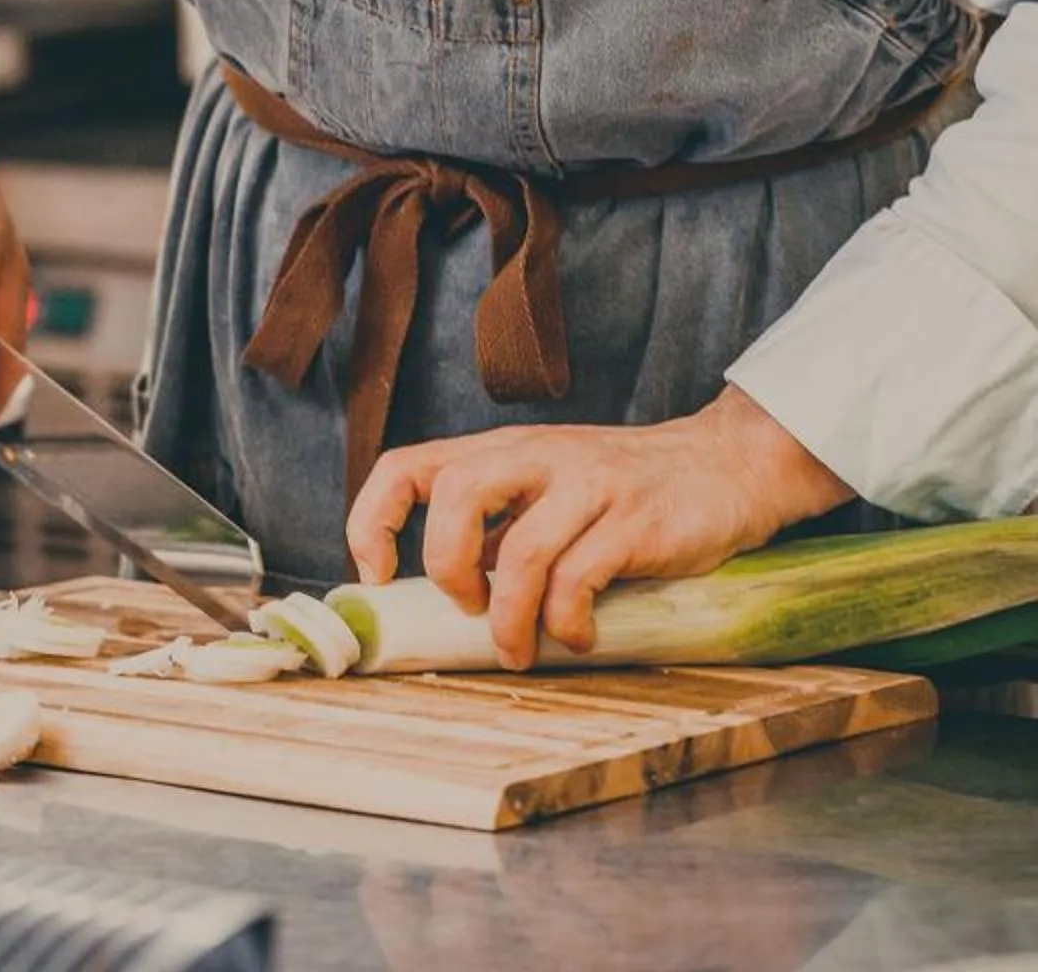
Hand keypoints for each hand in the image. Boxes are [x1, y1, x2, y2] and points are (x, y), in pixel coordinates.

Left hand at [345, 386, 853, 667]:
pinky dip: (566, 621)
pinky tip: (575, 637)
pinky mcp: (636, 521)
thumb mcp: (546, 488)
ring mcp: (588, 485)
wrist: (727, 464)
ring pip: (521, 552)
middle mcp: (536, 457)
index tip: (378, 575)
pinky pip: (581, 578)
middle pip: (454, 495)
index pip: (405, 466)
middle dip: (445, 565)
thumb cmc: (623, 490)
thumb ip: (499, 525)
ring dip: (508, 617)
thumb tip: (442, 596)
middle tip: (464, 608)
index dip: (374, 520)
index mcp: (500, 451)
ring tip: (517, 650)